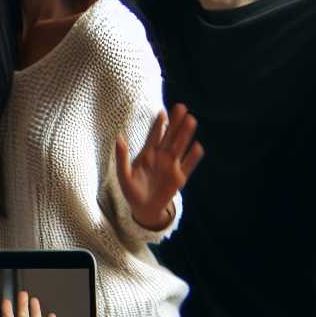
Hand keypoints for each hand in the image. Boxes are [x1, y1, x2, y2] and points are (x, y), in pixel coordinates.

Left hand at [115, 103, 203, 230]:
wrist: (143, 209)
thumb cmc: (132, 191)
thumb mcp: (123, 175)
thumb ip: (122, 157)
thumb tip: (118, 137)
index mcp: (147, 154)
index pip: (154, 135)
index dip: (159, 124)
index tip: (162, 111)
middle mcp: (161, 157)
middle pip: (170, 136)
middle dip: (175, 123)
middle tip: (182, 107)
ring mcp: (171, 166)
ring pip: (179, 147)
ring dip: (185, 135)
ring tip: (191, 120)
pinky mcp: (179, 178)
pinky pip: (187, 166)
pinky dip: (192, 157)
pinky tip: (197, 147)